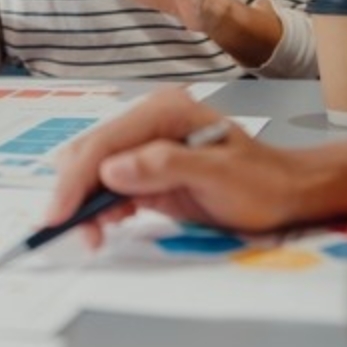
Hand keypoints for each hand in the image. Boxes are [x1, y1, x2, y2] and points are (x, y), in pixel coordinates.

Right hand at [47, 88, 300, 247]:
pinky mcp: (145, 170)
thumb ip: (164, 167)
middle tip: (75, 231)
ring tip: (93, 235)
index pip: (105, 142)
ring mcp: (144, 145)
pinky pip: (108, 185)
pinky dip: (99, 206)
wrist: (286, 193)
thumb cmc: (261, 182)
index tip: (59, 214)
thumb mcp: (218, 175)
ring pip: (93, 171)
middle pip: (90, 153)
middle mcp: (148, 122)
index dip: (76, 179)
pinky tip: (107, 224)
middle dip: (74, 192)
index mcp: (163, 112)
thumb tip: (111, 170)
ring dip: (85, 203)